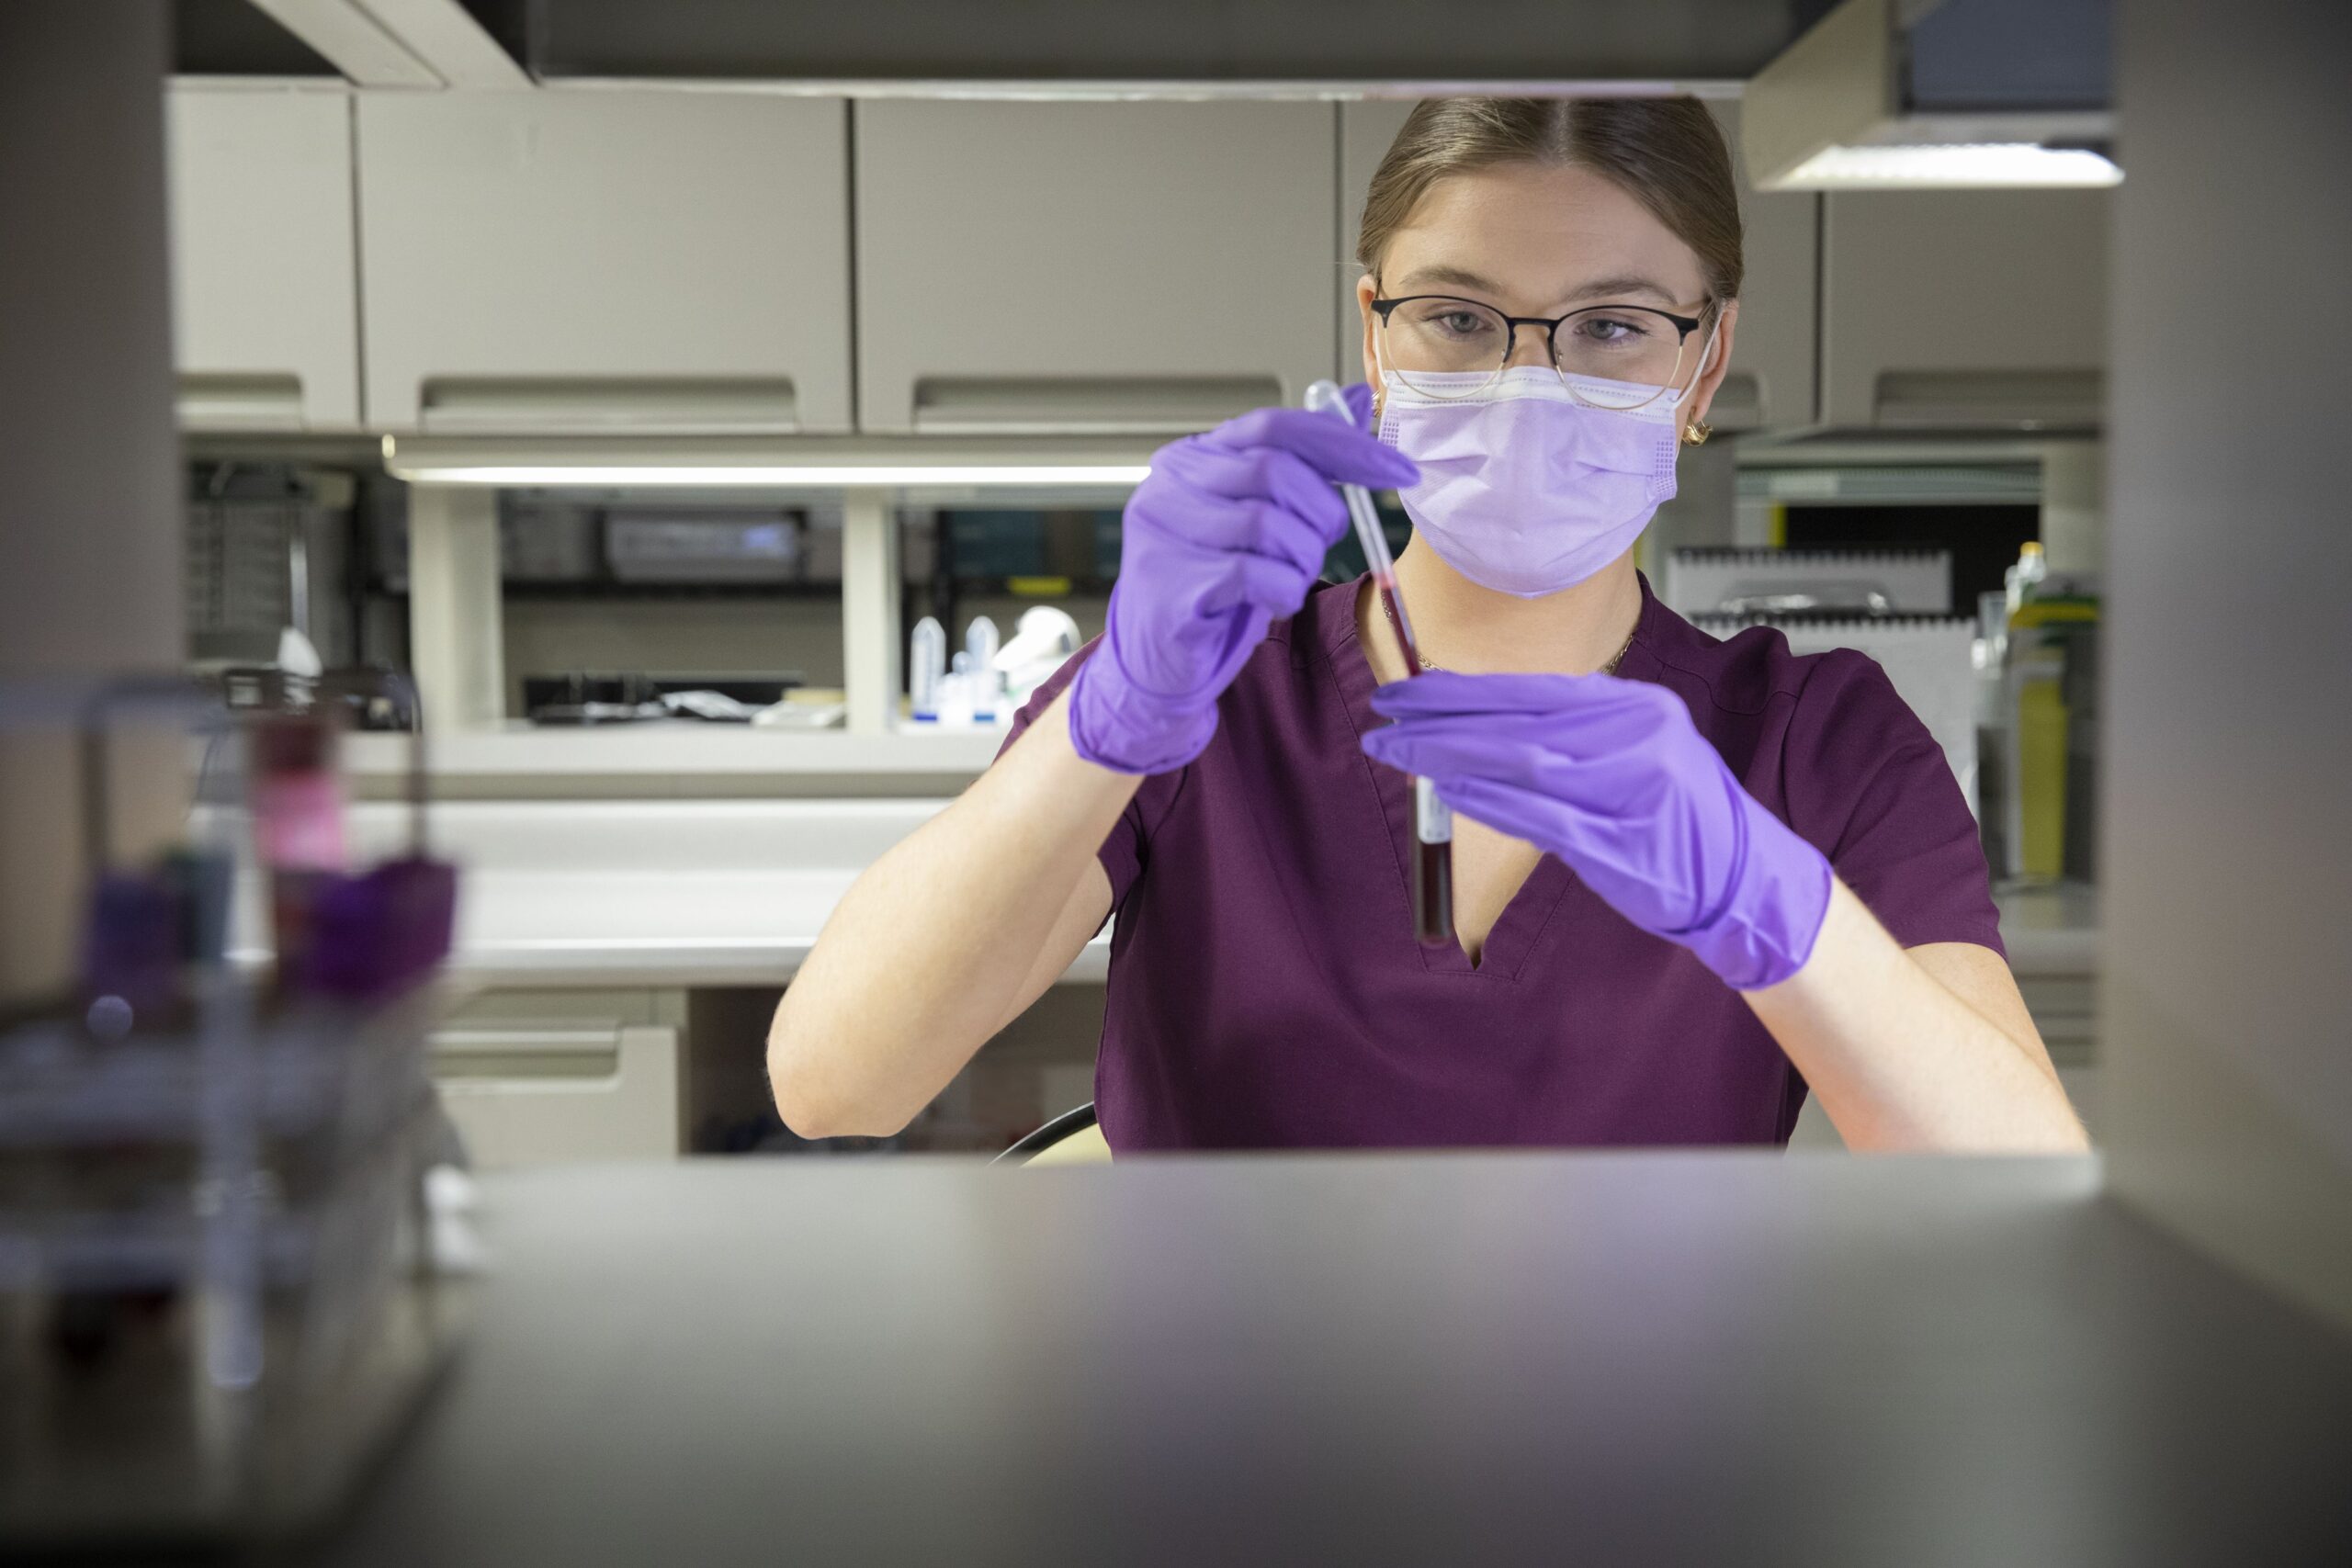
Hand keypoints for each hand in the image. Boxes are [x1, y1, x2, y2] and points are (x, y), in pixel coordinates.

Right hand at [1073, 393, 1414, 772]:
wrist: (1157, 658)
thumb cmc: (1212, 581)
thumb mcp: (1257, 513)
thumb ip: (1302, 461)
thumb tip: (1357, 402)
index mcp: (1193, 456)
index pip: (1277, 427)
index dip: (1346, 446)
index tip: (1399, 471)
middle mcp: (1169, 484)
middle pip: (1275, 472)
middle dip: (1323, 513)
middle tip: (1323, 544)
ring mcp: (1162, 533)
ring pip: (1268, 525)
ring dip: (1302, 559)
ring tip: (1290, 577)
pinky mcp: (1170, 586)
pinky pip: (1253, 575)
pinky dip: (1283, 591)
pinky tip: (1274, 601)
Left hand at [1362, 670, 1832, 988]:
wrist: (1745, 877)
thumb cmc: (1683, 818)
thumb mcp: (1636, 752)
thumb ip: (1571, 736)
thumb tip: (1483, 728)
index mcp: (1635, 707)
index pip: (1532, 689)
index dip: (1463, 689)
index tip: (1409, 691)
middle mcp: (1635, 737)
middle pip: (1518, 721)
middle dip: (1442, 719)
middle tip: (1385, 717)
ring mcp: (1630, 789)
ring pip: (1522, 762)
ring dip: (1451, 757)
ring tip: (1399, 751)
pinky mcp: (1620, 842)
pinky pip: (1541, 817)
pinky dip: (1490, 803)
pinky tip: (1448, 794)